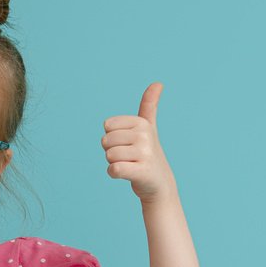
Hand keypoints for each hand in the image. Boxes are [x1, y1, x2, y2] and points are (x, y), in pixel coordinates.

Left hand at [101, 82, 174, 202]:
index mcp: (142, 123)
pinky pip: (114, 169)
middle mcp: (145, 136)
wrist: (159, 184)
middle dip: (112, 152)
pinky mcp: (141, 172)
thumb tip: (158, 83)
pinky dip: (114, 173)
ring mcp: (145, 154)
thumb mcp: (148, 127)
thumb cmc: (148, 154)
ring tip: (130, 165)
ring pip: (109, 156)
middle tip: (128, 157)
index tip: (127, 144)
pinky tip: (126, 174)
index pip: (108, 126)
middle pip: (106, 141)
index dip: (112, 138)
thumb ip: (149, 105)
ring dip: (114, 163)